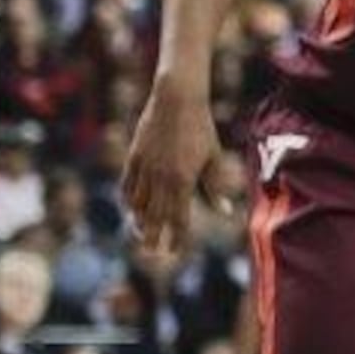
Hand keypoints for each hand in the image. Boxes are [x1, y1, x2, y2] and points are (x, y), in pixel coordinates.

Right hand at [121, 87, 219, 263]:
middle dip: (154, 237)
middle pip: (155, 216)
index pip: (179, 218)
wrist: (177, 100)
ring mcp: (145, 168)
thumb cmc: (201, 128)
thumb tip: (227, 212)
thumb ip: (216, 187)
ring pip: (138, 203)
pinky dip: (129, 199)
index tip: (175, 252)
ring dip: (139, 220)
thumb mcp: (214, 157)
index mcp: (183, 181)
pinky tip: (131, 208)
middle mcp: (161, 178)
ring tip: (142, 233)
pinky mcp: (134, 156)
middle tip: (152, 253)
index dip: (177, 237)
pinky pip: (127, 185)